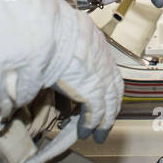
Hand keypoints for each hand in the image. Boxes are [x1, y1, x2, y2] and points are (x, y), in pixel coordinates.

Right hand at [52, 7, 123, 140]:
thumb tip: (59, 61)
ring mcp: (100, 75)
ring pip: (109, 103)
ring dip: (104, 121)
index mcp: (96, 43)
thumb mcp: (63, 36)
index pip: (109, 68)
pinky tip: (85, 132)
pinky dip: (91, 124)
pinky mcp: (92, 91)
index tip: (106, 96)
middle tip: (107, 119)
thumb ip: (66, 50)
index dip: (109, 85)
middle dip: (111, 106)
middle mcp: (103, 59)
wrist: (48, 31)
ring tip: (99, 134)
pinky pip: (95, 113)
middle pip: (114, 88)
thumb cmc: (49, 29)